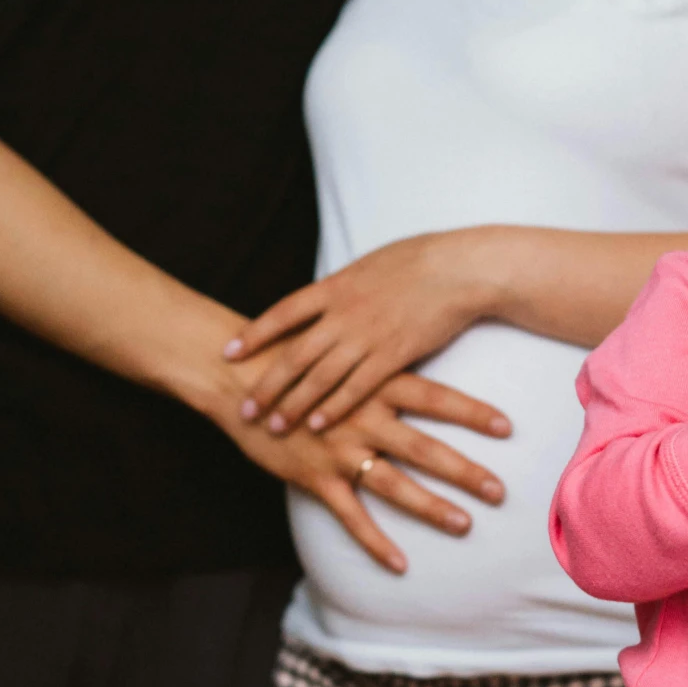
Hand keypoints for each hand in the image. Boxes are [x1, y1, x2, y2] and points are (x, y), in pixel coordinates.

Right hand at [221, 369, 505, 576]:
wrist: (238, 378)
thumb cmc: (296, 362)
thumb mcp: (343, 353)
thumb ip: (380, 364)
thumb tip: (422, 359)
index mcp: (374, 385)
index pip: (435, 398)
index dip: (471, 412)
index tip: (508, 427)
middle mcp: (363, 417)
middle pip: (424, 447)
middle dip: (464, 470)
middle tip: (500, 491)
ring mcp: (339, 450)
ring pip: (394, 484)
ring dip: (431, 507)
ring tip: (465, 525)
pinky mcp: (315, 476)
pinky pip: (351, 516)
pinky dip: (375, 542)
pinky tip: (399, 565)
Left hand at [224, 233, 504, 434]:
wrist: (459, 269)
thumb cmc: (418, 261)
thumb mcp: (369, 265)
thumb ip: (342, 286)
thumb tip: (324, 295)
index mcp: (335, 286)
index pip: (283, 313)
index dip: (254, 334)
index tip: (228, 352)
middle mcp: (344, 313)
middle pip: (294, 354)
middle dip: (266, 383)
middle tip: (244, 407)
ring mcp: (367, 336)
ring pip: (320, 376)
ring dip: (294, 403)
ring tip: (273, 425)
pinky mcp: (393, 356)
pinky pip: (356, 387)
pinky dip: (334, 407)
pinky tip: (317, 424)